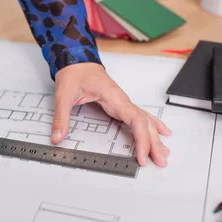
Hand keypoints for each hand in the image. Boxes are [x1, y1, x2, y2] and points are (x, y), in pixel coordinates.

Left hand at [51, 63, 171, 166]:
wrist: (76, 60)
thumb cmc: (73, 74)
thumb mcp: (63, 95)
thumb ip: (61, 117)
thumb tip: (57, 137)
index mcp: (113, 96)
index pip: (135, 119)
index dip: (142, 139)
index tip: (142, 156)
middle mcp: (122, 100)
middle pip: (144, 123)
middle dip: (154, 143)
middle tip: (161, 162)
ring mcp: (122, 102)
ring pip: (145, 121)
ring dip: (155, 137)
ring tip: (164, 154)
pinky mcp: (119, 104)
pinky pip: (140, 117)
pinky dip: (152, 126)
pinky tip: (162, 132)